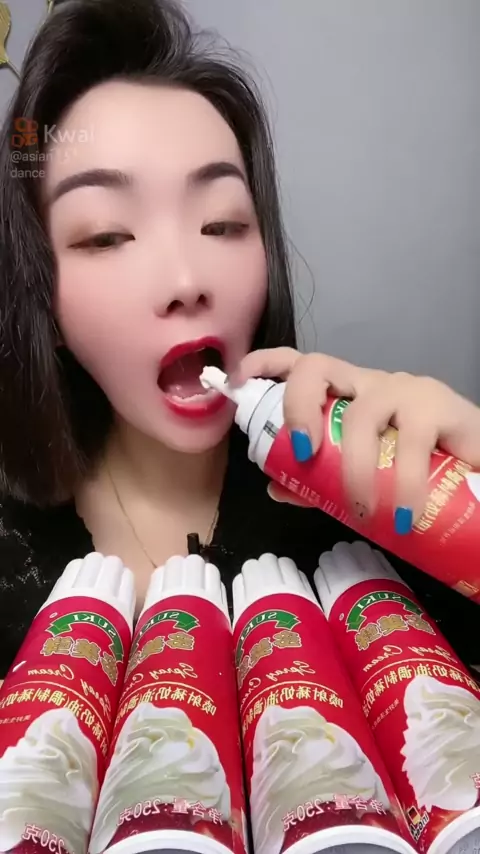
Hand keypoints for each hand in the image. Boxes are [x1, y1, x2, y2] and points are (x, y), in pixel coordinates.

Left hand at [234, 348, 479, 530]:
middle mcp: (368, 384)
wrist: (477, 475)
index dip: (266, 365)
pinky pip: (409, 443)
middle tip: (302, 454)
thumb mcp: (362, 479)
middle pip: (318, 368)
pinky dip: (402, 484)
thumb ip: (319, 483)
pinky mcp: (439, 406)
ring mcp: (403, 390)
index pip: (300, 365)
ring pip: (361, 413)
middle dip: (297, 407)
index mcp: (345, 396)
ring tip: (365, 511)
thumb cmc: (418, 468)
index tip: (239, 381)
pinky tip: (404, 513)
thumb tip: (274, 487)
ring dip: (354, 468)